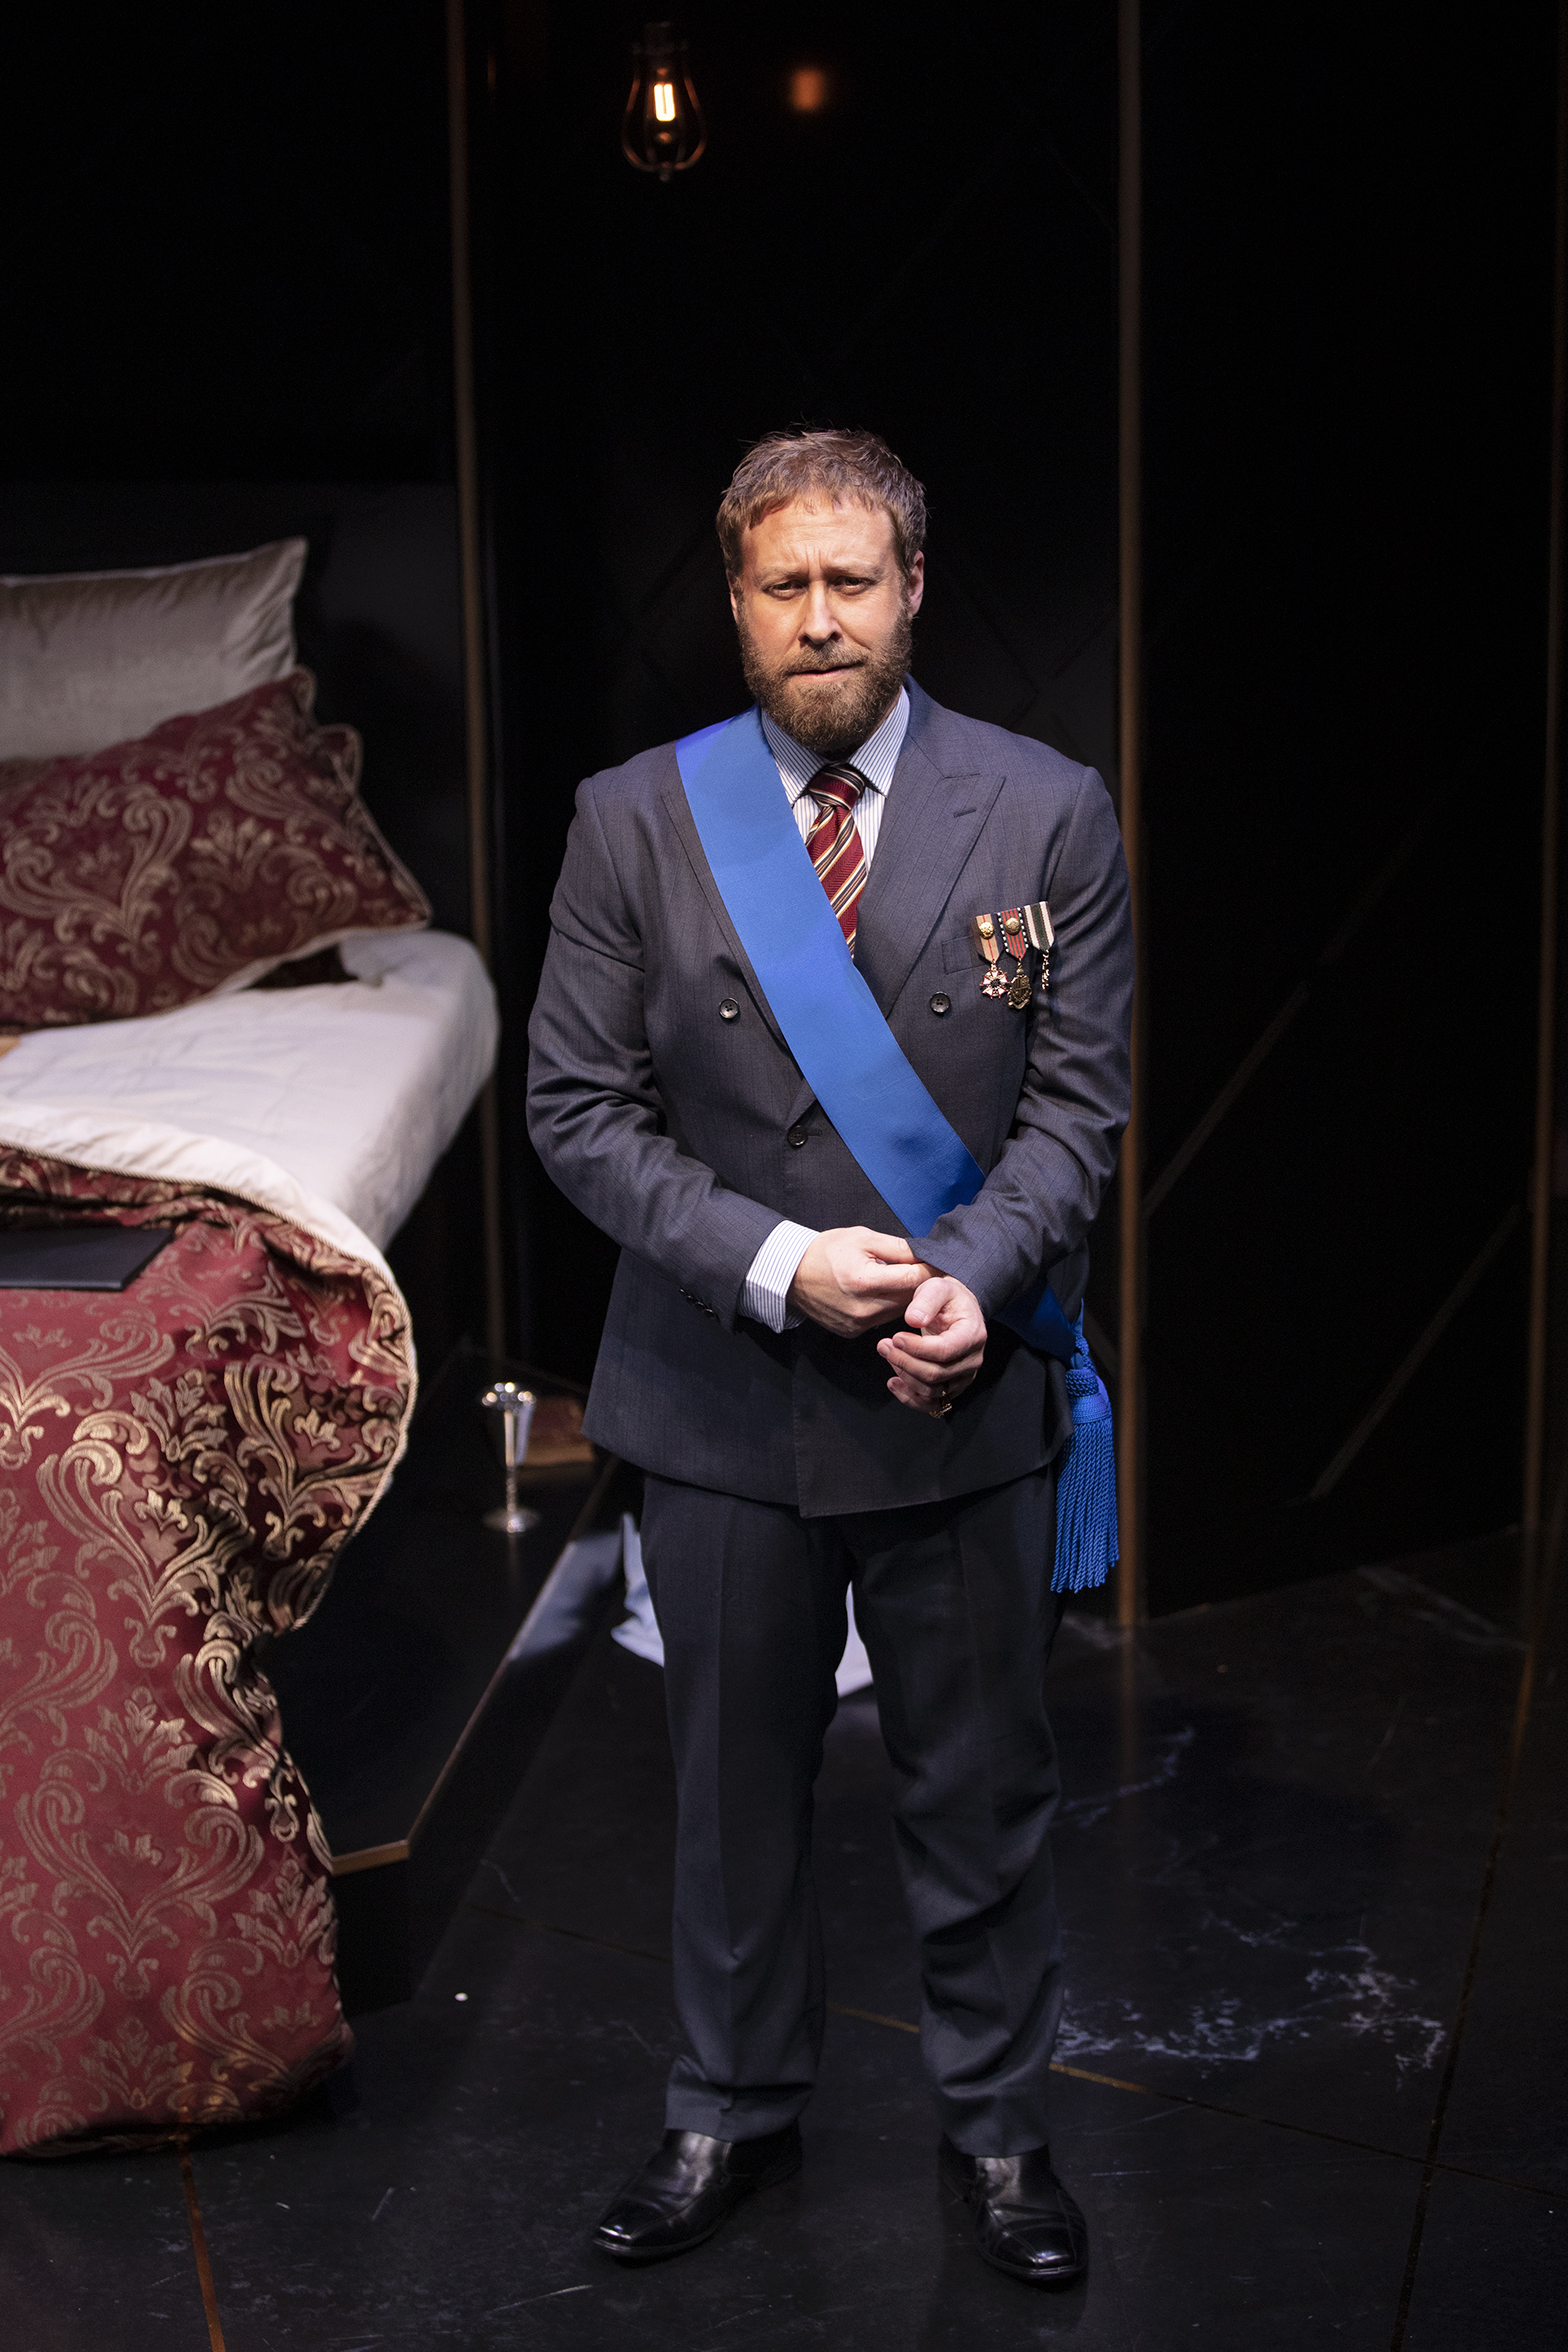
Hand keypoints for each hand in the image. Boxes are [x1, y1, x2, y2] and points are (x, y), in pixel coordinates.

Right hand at [788, 1226, 933, 1336]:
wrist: (792, 1275)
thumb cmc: (826, 1251)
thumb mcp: (862, 1238)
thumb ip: (897, 1247)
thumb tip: (925, 1254)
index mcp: (864, 1280)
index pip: (913, 1279)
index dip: (929, 1270)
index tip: (937, 1263)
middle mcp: (862, 1308)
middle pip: (909, 1299)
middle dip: (919, 1285)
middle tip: (923, 1271)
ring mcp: (857, 1324)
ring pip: (897, 1312)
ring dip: (904, 1298)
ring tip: (901, 1281)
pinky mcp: (852, 1332)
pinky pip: (881, 1321)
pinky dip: (886, 1308)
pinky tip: (880, 1294)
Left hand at [877, 1276, 986, 1414]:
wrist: (956, 1311)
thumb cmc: (946, 1298)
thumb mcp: (936, 1288)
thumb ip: (925, 1301)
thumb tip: (913, 1319)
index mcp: (973, 1334)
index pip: (945, 1350)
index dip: (917, 1348)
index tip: (895, 1337)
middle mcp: (973, 1360)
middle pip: (936, 1374)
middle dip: (905, 1361)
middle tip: (883, 1345)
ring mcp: (963, 1377)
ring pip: (932, 1391)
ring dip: (904, 1376)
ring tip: (887, 1355)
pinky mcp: (952, 1387)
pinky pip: (932, 1404)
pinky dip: (910, 1398)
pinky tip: (893, 1383)